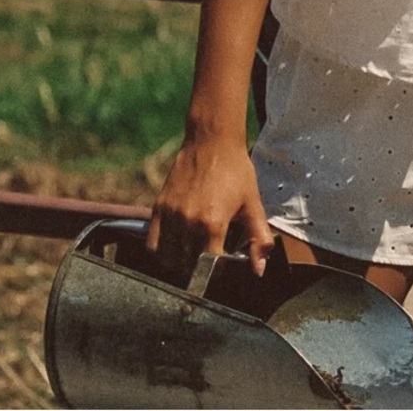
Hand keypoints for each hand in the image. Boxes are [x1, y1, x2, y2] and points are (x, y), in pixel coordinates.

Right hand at [146, 136, 273, 277]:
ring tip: (195, 254)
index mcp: (212, 224)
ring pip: (169, 258)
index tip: (223, 263)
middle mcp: (188, 223)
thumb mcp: (253, 204)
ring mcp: (171, 216)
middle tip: (211, 256)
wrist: (212, 142)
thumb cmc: (236, 171)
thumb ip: (258, 239)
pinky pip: (153, 244)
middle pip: (188, 265)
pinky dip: (162, 253)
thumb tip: (259, 270)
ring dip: (181, 263)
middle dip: (201, 267)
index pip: (209, 267)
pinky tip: (176, 248)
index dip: (218, 270)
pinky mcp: (159, 208)